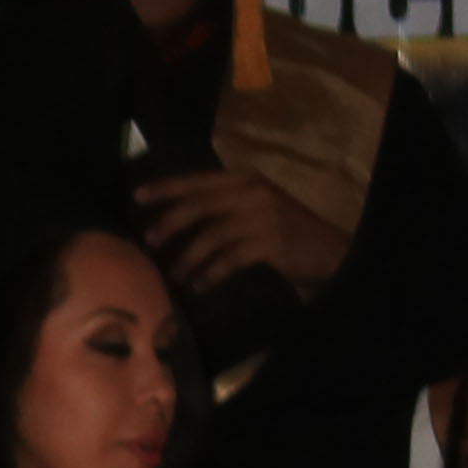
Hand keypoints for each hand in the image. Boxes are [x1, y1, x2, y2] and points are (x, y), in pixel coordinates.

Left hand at [132, 160, 348, 303]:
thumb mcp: (255, 212)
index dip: (167, 187)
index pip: (199, 180)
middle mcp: (254, 192)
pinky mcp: (271, 242)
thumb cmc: (287, 235)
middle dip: (170, 222)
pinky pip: (229, 259)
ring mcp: (264, 216)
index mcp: (247, 180)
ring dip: (188, 258)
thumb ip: (222, 210)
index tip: (136, 195)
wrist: (331, 252)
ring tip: (174, 276)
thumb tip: (173, 224)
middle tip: (147, 241)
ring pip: (212, 234)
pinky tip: (199, 287)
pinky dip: (210, 274)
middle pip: (200, 204)